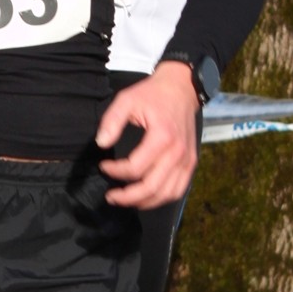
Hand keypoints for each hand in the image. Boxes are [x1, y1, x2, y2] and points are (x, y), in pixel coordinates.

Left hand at [95, 61, 198, 208]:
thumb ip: (112, 121)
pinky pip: (178, 190)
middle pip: (151, 187)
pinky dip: (161, 199)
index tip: (103, 166)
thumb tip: (101, 143)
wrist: (182, 89)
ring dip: (143, 202)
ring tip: (125, 200)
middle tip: (110, 196)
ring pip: (166, 194)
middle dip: (127, 197)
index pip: (135, 168)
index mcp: (162, 137)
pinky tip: (145, 198)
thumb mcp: (127, 100)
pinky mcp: (191, 163)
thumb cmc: (153, 94)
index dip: (115, 171)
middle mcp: (177, 152)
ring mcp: (187, 160)